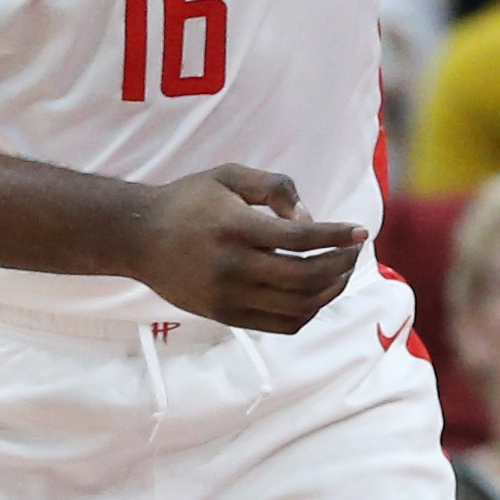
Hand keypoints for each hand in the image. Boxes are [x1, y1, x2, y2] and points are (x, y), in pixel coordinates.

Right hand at [127, 165, 367, 334]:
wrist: (138, 237)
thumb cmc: (190, 200)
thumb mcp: (230, 175)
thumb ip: (275, 186)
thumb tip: (308, 219)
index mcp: (236, 229)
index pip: (300, 240)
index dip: (337, 237)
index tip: (360, 232)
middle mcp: (232, 268)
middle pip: (304, 278)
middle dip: (340, 265)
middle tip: (353, 251)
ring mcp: (227, 297)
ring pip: (296, 307)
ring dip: (329, 291)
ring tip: (341, 271)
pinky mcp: (223, 315)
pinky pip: (278, 324)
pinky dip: (307, 312)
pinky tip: (317, 293)